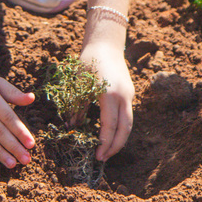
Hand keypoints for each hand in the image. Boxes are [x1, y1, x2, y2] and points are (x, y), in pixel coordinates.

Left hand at [81, 40, 133, 160]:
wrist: (106, 44)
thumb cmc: (89, 61)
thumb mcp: (79, 83)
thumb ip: (77, 106)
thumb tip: (71, 126)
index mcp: (108, 94)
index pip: (109, 125)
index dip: (104, 142)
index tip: (97, 155)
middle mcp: (123, 96)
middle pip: (125, 129)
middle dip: (115, 147)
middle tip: (103, 158)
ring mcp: (129, 94)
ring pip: (129, 124)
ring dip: (120, 139)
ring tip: (107, 150)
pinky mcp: (130, 93)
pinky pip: (128, 115)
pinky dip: (121, 128)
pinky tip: (110, 134)